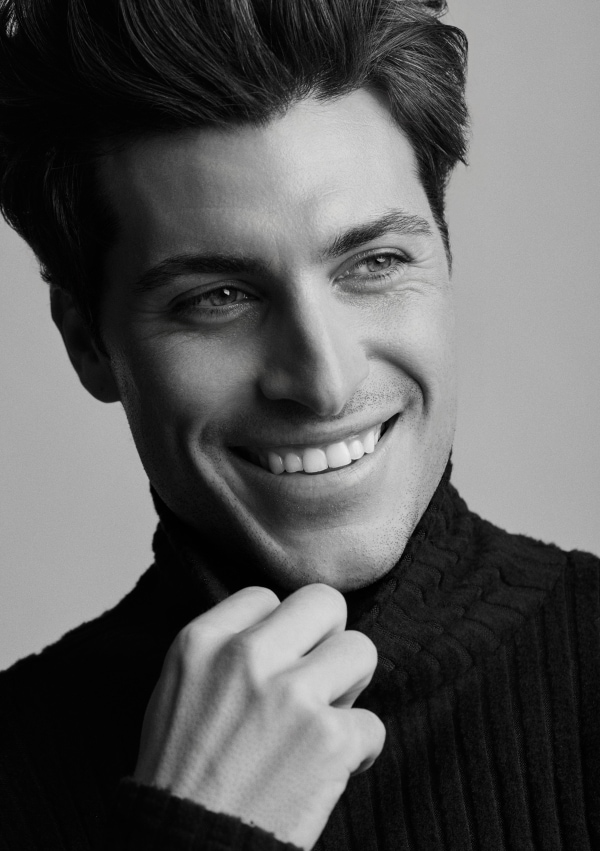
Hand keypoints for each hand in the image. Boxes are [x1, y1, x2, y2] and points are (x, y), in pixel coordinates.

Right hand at [134, 583, 384, 849]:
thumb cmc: (180, 775)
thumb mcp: (177, 689)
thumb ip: (222, 648)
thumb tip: (276, 625)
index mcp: (203, 641)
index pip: (265, 595)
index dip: (277, 629)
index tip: (276, 661)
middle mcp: (247, 658)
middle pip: (324, 602)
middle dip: (328, 637)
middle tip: (316, 675)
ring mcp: (291, 696)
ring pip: (361, 650)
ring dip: (350, 687)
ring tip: (325, 718)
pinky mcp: (329, 740)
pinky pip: (373, 723)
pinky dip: (359, 750)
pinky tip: (330, 767)